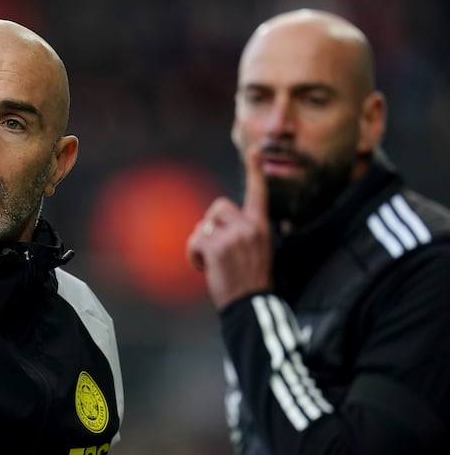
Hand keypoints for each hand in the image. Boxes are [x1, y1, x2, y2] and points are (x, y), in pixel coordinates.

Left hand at [187, 151, 272, 308]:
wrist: (250, 303)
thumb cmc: (249, 279)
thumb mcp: (256, 250)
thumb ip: (242, 232)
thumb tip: (214, 223)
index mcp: (261, 226)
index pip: (258, 193)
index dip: (255, 171)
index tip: (255, 150)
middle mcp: (249, 226)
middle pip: (218, 207)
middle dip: (211, 225)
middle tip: (217, 248)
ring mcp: (234, 236)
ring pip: (204, 225)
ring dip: (201, 242)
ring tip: (213, 262)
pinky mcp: (217, 247)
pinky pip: (194, 241)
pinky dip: (193, 255)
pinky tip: (205, 268)